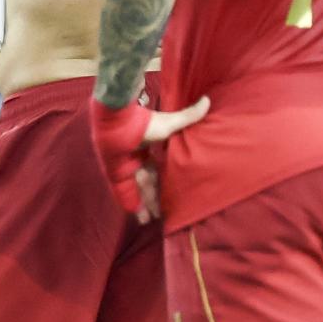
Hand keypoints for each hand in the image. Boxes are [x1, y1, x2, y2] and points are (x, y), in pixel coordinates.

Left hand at [91, 95, 209, 223]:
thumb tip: (207, 100)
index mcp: (146, 151)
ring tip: (151, 221)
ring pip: (136, 191)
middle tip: (160, 215)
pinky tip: (138, 217)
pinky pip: (123, 193)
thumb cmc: (145, 122)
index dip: (161, 184)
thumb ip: (188, 116)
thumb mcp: (170, 124)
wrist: (120, 120)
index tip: (168, 195)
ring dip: (143, 205)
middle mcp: (135, 161)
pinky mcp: (115, 174)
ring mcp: (124, 168)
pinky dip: (130, 204)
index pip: (155, 171)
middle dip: (153, 199)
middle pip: (146, 185)